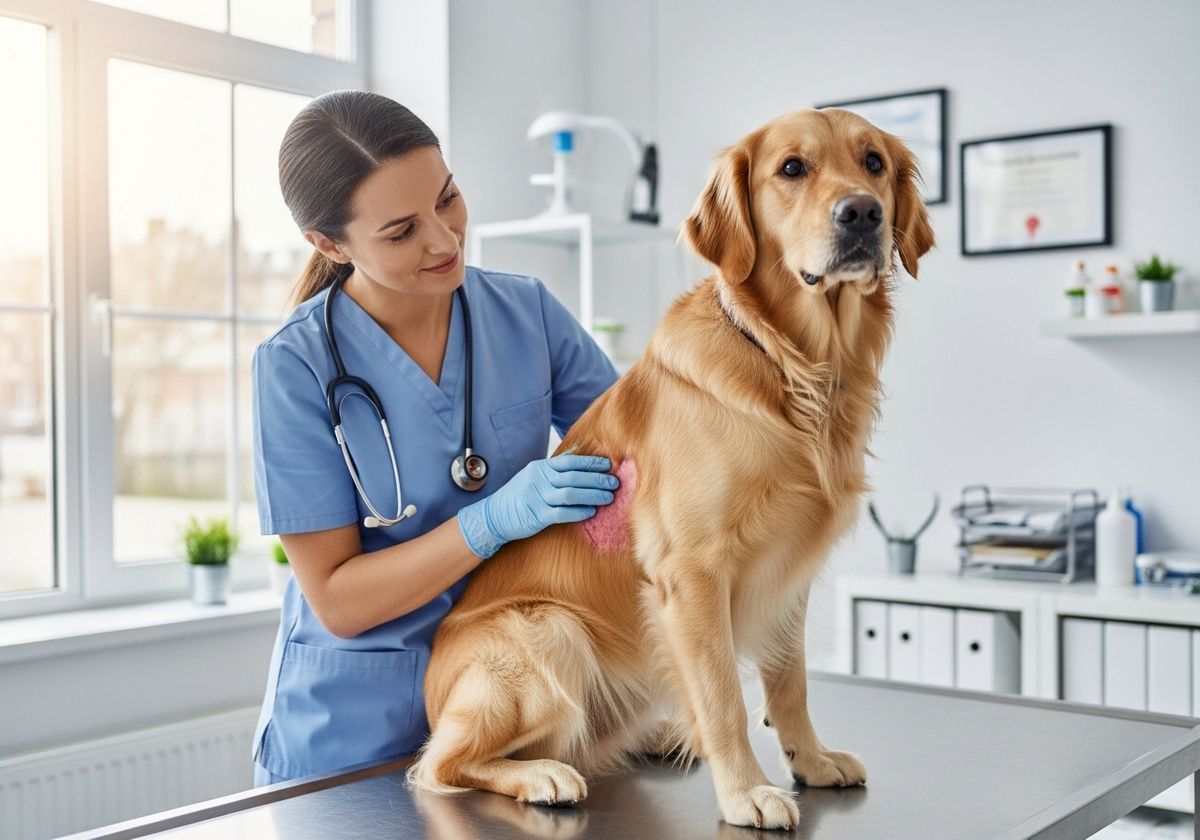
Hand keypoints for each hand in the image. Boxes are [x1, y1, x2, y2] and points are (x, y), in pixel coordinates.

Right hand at [456, 454, 619, 558]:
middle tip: (615, 483)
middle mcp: (539, 480)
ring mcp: (537, 497)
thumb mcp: (533, 473)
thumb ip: (555, 465)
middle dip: (597, 479)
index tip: (609, 465)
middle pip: (574, 477)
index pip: (570, 461)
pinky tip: (591, 512)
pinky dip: (578, 512)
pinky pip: (562, 513)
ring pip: (571, 494)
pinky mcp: (537, 516)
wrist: (494, 515)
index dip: (591, 463)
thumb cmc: (519, 494)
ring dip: (593, 495)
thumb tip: (578, 451)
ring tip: (609, 497)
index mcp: (541, 467)